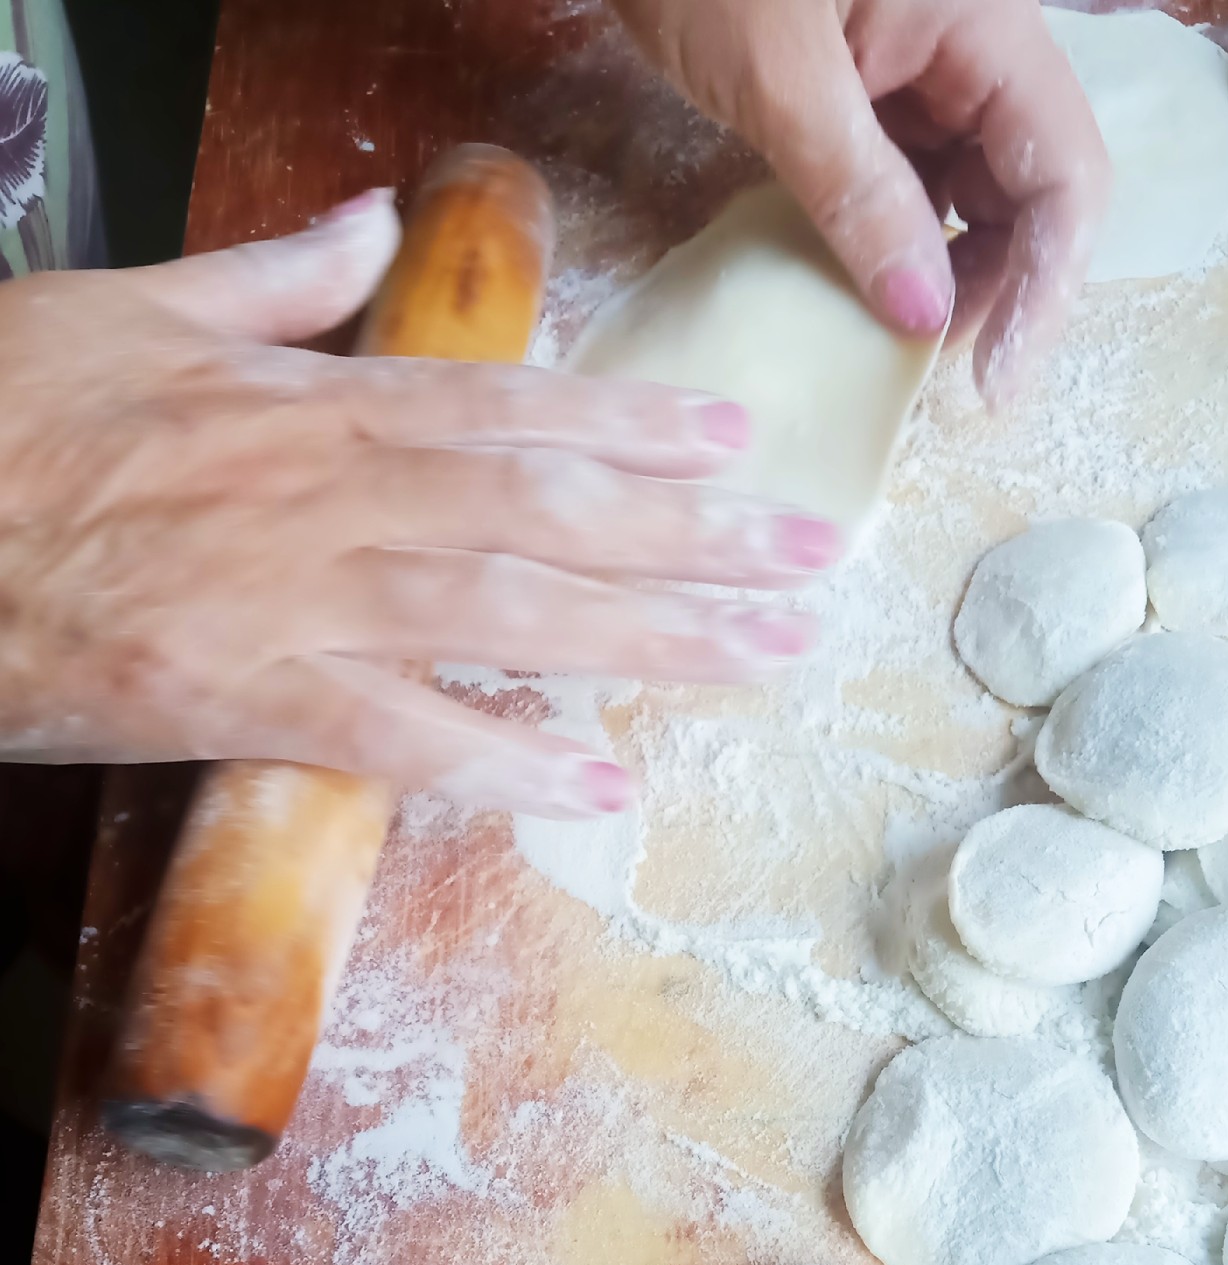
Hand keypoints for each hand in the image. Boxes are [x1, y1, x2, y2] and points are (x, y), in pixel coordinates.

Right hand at [0, 191, 839, 818]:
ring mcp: (297, 597)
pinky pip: (402, 737)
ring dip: (649, 637)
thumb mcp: (125, 309)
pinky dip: (506, 761)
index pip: (506, 405)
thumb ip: (263, 278)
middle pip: (546, 509)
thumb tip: (362, 225)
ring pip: (508, 610)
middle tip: (809, 558)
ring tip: (762, 657)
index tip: (736, 437)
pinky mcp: (247, 696)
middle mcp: (331, 492)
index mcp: (307, 400)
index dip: (633, 422)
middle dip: (691, 534)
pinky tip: (603, 783)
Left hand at [612, 0, 1108, 401]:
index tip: (993, 383)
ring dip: (946, 273)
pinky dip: (892, 238)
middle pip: (1027, 184)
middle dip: (998, 287)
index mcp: (982, 21)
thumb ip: (857, 193)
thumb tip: (923, 317)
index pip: (1064, 168)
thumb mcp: (777, 78)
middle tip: (940, 378)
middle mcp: (968, 42)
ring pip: (967, 186)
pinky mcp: (860, 79)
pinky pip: (904, 173)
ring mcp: (914, 60)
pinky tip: (864, 292)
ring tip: (900, 347)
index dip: (1047, 284)